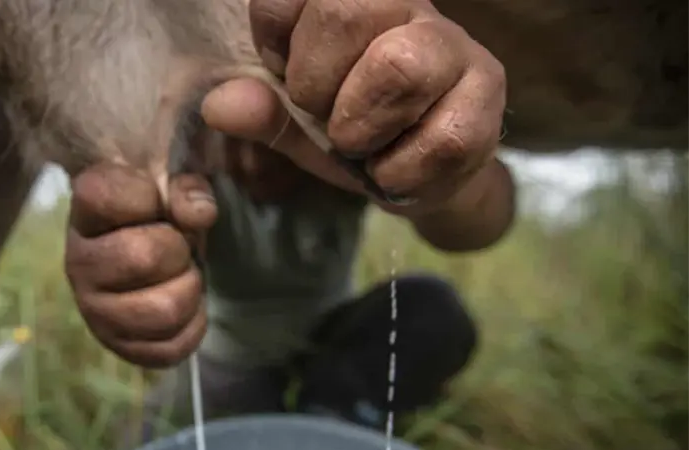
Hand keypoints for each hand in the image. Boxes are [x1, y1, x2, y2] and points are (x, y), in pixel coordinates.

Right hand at [64, 165, 216, 366]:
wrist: (138, 251)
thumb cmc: (154, 215)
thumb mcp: (169, 187)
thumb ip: (185, 189)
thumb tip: (199, 214)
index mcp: (85, 212)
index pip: (106, 197)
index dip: (145, 195)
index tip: (154, 200)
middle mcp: (79, 263)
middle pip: (143, 258)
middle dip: (178, 250)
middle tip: (177, 248)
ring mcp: (95, 311)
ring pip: (164, 311)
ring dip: (189, 290)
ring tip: (180, 277)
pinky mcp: (119, 346)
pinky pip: (171, 348)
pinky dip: (192, 326)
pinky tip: (184, 307)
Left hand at [203, 0, 507, 218]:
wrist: (416, 173)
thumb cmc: (353, 129)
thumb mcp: (296, 122)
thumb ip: (261, 110)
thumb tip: (220, 105)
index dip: (276, 42)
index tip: (285, 75)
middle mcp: (407, 6)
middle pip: (347, 9)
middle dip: (316, 83)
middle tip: (323, 118)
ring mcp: (454, 48)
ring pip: (401, 66)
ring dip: (361, 127)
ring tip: (358, 146)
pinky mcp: (487, 99)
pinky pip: (443, 138)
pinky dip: (401, 172)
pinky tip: (392, 173)